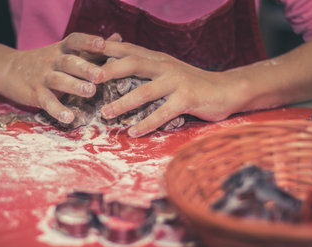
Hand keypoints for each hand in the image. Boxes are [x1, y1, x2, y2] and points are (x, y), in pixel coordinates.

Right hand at [0, 33, 109, 122]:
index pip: (75, 41)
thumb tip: (118, 37)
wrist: (8, 69)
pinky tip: (69, 118)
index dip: (89, 41)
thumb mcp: (66, 51)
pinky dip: (57, 109)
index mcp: (62, 50)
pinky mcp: (35, 93)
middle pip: (69, 61)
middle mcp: (53, 61)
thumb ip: (91, 48)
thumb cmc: (45, 62)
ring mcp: (43, 77)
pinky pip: (47, 101)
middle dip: (85, 67)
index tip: (104, 43)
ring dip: (74, 86)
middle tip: (100, 74)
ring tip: (90, 92)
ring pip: (59, 80)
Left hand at [99, 42, 246, 136]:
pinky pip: (163, 113)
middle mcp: (165, 66)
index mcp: (158, 58)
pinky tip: (134, 133)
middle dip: (109, 70)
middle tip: (89, 80)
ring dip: (123, 103)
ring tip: (106, 114)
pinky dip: (147, 124)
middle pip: (133, 63)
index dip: (107, 48)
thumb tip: (117, 66)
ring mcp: (177, 81)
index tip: (86, 50)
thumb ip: (146, 67)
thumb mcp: (167, 70)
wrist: (226, 89)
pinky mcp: (187, 98)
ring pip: (145, 91)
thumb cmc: (191, 83)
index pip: (129, 49)